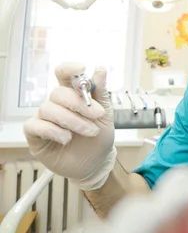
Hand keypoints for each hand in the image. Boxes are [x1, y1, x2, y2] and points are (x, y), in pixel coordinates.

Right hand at [24, 62, 116, 190]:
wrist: (97, 163)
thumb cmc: (99, 137)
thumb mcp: (106, 114)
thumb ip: (101, 92)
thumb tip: (100, 69)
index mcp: (73, 96)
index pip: (63, 75)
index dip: (69, 68)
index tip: (81, 68)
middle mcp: (57, 105)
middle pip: (57, 93)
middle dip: (79, 103)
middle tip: (97, 114)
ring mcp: (45, 120)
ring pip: (48, 109)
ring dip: (72, 120)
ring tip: (89, 131)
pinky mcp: (36, 136)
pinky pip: (35, 126)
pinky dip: (53, 131)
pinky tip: (67, 138)